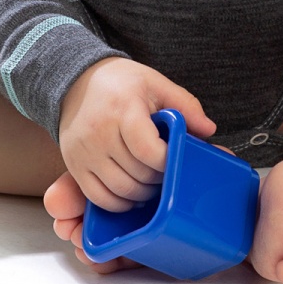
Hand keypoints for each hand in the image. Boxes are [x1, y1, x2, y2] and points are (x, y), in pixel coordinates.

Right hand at [58, 57, 216, 211]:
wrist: (77, 81)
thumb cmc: (121, 82)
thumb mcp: (155, 83)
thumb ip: (185, 105)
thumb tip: (209, 130)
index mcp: (123, 108)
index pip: (148, 151)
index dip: (168, 162)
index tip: (175, 159)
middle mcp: (99, 132)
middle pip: (138, 174)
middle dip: (159, 179)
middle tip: (166, 172)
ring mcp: (84, 151)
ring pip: (120, 190)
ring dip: (142, 194)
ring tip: (151, 181)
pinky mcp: (74, 164)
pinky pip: (99, 197)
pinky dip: (119, 202)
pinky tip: (130, 192)